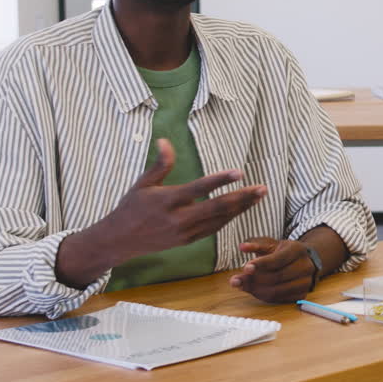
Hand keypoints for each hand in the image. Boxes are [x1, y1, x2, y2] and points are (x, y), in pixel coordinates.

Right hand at [101, 139, 266, 256]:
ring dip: (241, 208)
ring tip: (258, 196)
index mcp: (166, 201)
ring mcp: (184, 232)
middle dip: (242, 198)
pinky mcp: (188, 241)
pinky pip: (213, 229)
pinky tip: (242, 208)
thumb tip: (164, 140)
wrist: (120, 240)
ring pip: (219, 220)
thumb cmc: (131, 207)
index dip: (220, 180)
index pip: (198, 188)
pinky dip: (229, 218)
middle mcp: (178, 219)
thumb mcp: (142, 184)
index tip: (239, 172)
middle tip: (262, 188)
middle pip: (217, 208)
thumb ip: (159, 165)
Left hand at [229, 237, 315, 302]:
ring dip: (256, 290)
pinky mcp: (301, 295)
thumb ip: (256, 245)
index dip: (261, 264)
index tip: (245, 268)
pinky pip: (278, 299)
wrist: (303, 262)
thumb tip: (242, 247)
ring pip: (276, 290)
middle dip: (254, 280)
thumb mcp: (271, 244)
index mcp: (297, 249)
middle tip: (237, 280)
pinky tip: (253, 290)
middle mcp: (305, 266)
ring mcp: (305, 282)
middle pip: (277, 277)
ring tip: (242, 286)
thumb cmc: (284, 252)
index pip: (278, 259)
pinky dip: (263, 296)